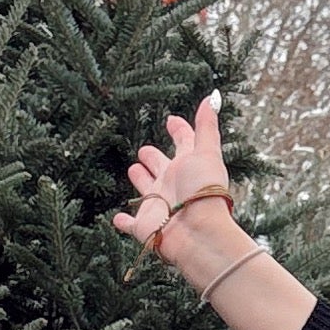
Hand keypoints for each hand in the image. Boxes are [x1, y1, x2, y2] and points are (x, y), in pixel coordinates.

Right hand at [113, 93, 248, 281]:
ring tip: (133, 169)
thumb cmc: (203, 191)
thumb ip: (207, 126)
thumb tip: (212, 96)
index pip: (184, 143)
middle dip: (154, 157)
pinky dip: (123, 221)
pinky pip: (131, 224)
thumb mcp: (206, 152)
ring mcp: (158, 205)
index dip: (179, 130)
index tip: (172, 120)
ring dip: (140, 180)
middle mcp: (172, 184)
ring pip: (146, 190)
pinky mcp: (144, 226)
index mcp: (188, 166)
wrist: (196, 233)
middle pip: (161, 166)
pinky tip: (117, 218)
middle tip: (145, 150)